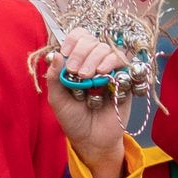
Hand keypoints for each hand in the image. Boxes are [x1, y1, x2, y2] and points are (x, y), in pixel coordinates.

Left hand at [44, 28, 135, 177]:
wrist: (92, 140)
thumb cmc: (73, 120)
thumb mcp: (57, 100)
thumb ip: (54, 78)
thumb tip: (56, 55)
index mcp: (76, 63)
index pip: (78, 38)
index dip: (72, 40)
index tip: (65, 52)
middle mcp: (93, 63)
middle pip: (91, 41)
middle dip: (81, 52)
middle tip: (76, 72)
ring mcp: (109, 70)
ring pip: (106, 49)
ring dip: (95, 59)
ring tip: (87, 77)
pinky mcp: (124, 79)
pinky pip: (122, 61)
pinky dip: (112, 62)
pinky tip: (103, 73)